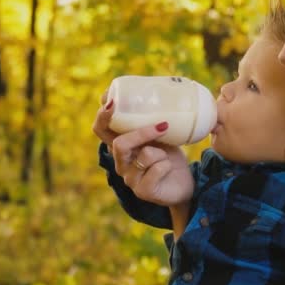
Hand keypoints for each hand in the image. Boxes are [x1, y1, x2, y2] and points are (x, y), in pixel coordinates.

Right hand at [92, 90, 193, 206]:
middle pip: (119, 144)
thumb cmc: (169, 157)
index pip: (101, 130)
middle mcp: (121, 163)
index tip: (112, 101)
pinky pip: (157, 169)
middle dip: (142, 133)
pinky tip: (169, 169)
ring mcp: (130, 179)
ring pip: (144, 155)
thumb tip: (165, 94)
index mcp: (121, 146)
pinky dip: (168, 165)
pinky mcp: (144, 191)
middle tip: (162, 125)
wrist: (183, 184)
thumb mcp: (160, 136)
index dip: (102, 116)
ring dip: (162, 152)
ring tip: (167, 156)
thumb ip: (153, 121)